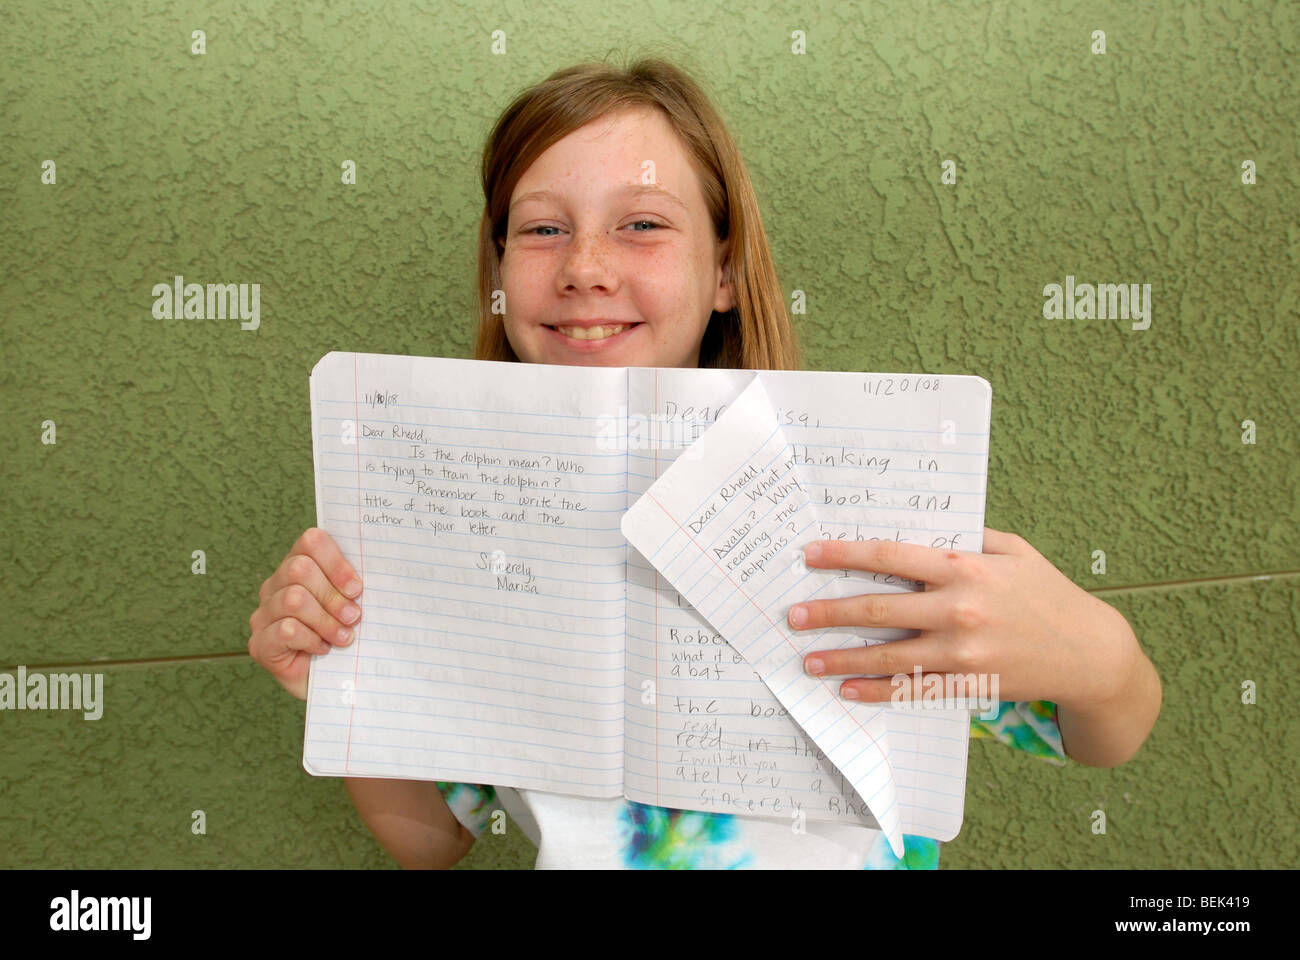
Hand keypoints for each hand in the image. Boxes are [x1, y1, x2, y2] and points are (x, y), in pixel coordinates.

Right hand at [248, 527, 363, 700]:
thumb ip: (356, 585)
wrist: (334, 684)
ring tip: (344, 637)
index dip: (336, 562)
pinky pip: (286, 630)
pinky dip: (311, 640)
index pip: (310, 541)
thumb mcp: (354, 606)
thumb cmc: (346, 638)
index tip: (357, 588)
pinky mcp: (260, 643)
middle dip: (333, 596)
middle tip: (354, 617)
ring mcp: (264, 614)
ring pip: (293, 599)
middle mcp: (276, 586)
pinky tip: (323, 649)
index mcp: (299, 567)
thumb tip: (381, 568)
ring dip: (326, 620)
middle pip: (299, 569)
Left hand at [787, 528, 1139, 712]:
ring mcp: (964, 649)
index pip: (890, 556)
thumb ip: (968, 538)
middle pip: (878, 609)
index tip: (809, 556)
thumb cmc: (1048, 594)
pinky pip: (914, 689)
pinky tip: (850, 691)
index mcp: (965, 567)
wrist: (1091, 652)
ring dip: (843, 658)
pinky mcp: (971, 681)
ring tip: (809, 660)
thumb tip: (919, 526)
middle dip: (829, 612)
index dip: (845, 554)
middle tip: (793, 615)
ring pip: (888, 655)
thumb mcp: (1013, 550)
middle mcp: (959, 607)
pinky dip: (878, 691)